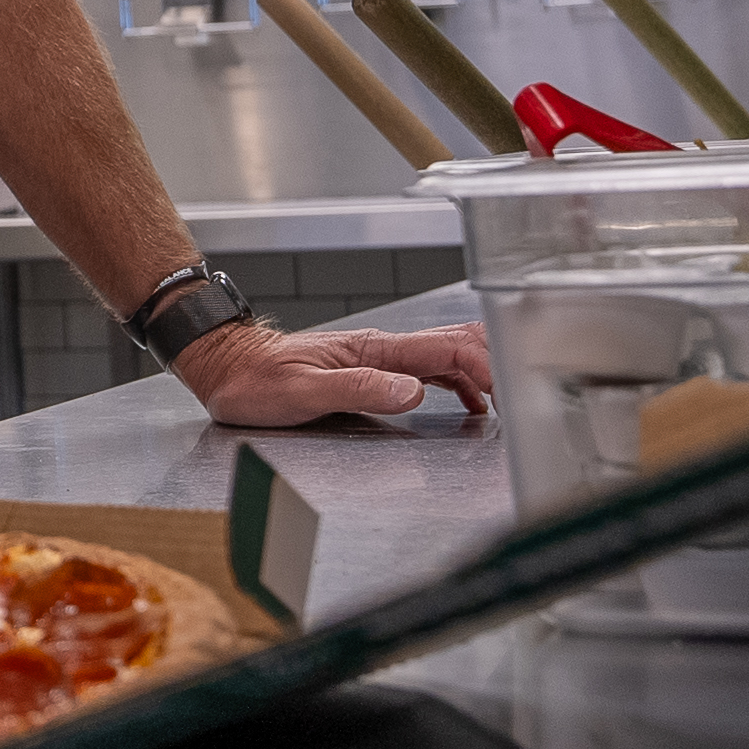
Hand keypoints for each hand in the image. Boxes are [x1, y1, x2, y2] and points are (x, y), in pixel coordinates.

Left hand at [173, 318, 494, 426]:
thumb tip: (411, 392)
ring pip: (447, 357)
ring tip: (508, 403)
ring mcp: (380, 359)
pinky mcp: (373, 372)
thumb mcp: (302, 391)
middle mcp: (382, 350)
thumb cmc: (256, 381)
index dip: (482, 367)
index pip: (445, 350)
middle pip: (455, 344)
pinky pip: (429, 372)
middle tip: (521, 395)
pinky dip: (460, 384)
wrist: (227, 369)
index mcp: (373, 349)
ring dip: (483, 374)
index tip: (504, 393)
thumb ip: (358, 389)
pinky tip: (468, 404)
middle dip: (495, 363)